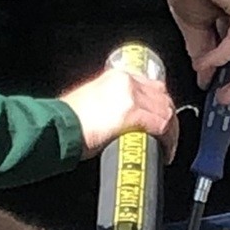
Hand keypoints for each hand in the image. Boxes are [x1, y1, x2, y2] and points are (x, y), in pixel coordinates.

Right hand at [61, 59, 178, 156]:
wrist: (58, 127)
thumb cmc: (70, 120)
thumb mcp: (94, 100)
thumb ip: (114, 103)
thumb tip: (128, 120)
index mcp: (118, 76)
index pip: (152, 86)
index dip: (162, 106)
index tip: (163, 121)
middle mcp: (128, 82)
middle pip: (163, 98)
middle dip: (170, 120)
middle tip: (168, 140)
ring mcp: (131, 97)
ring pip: (166, 113)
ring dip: (171, 133)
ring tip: (167, 149)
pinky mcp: (132, 114)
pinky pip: (161, 126)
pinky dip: (167, 141)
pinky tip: (164, 153)